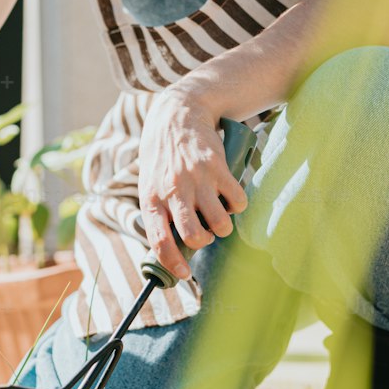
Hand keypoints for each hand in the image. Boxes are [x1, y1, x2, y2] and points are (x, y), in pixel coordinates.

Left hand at [138, 88, 247, 281]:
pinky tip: (230, 198)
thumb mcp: (150, 182)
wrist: (178, 114)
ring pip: (219, 222)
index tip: (183, 274)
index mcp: (152, 197)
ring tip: (219, 216)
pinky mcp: (219, 168)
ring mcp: (197, 179)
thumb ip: (160, 211)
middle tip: (204, 233)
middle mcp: (173, 190)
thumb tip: (174, 245)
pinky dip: (238, 206)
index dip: (172, 262)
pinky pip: (237, 201)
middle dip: (203, 241)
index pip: (159, 239)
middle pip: (193, 234)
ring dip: (223, 227)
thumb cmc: (163, 156)